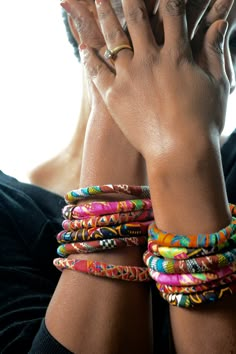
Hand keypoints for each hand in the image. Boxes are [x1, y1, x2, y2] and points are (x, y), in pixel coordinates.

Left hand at [76, 0, 231, 164]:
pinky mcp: (113, 96)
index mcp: (177, 56)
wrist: (179, 153)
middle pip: (137, 18)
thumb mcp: (218, 85)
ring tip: (98, 0)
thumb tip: (218, 23)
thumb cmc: (203, 122)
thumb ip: (214, 51)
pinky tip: (84, 47)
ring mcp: (128, 78)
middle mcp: (150, 60)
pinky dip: (89, 58)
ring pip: (113, 39)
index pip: (170, 13)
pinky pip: (97, 71)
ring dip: (105, 16)